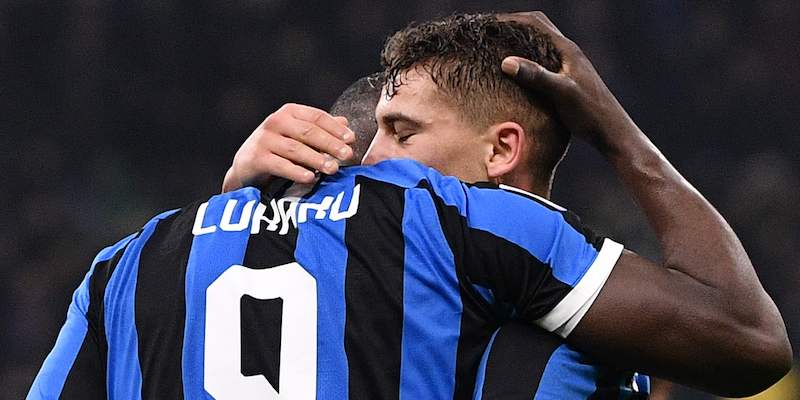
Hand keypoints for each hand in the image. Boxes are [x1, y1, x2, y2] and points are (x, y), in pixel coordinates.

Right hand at [221, 103, 354, 191]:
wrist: (246, 167)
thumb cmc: (279, 149)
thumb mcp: (299, 136)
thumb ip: (320, 130)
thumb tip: (345, 123)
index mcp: (289, 112)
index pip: (316, 117)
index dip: (335, 128)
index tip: (351, 139)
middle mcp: (275, 122)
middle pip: (308, 132)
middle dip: (330, 144)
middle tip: (347, 155)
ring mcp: (264, 139)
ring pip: (295, 148)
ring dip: (316, 159)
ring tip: (333, 169)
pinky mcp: (256, 158)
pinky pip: (280, 165)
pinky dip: (296, 171)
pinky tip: (310, 178)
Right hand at [498, 12, 637, 152]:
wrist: (611, 131)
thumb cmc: (590, 112)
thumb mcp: (561, 92)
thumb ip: (536, 76)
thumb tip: (506, 62)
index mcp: (567, 49)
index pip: (535, 23)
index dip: (510, 20)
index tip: (488, 24)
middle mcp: (567, 53)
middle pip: (536, 28)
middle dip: (512, 26)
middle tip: (488, 32)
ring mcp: (567, 65)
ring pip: (538, 44)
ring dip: (518, 41)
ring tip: (495, 47)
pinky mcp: (565, 79)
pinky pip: (540, 60)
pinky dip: (525, 58)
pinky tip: (514, 72)